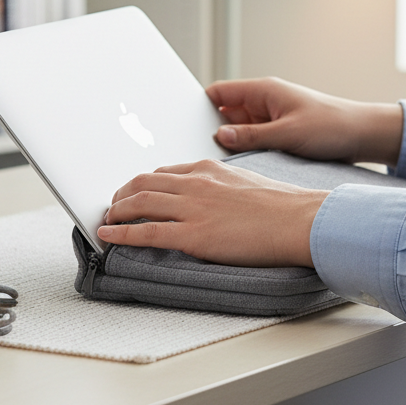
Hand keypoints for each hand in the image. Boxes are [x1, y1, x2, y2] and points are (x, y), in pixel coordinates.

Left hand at [96, 160, 328, 266]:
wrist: (298, 219)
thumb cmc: (283, 206)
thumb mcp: (246, 181)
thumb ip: (222, 186)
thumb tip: (214, 199)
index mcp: (208, 168)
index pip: (164, 171)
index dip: (142, 183)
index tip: (135, 191)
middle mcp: (195, 183)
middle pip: (143, 182)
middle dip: (122, 194)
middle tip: (113, 205)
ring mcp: (192, 208)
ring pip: (139, 203)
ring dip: (116, 211)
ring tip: (106, 220)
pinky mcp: (193, 234)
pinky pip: (145, 232)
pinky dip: (121, 233)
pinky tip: (108, 235)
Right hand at [207, 78, 403, 165]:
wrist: (362, 135)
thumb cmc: (332, 126)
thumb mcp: (288, 133)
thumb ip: (252, 135)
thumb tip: (220, 135)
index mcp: (263, 91)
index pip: (219, 92)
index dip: (198, 106)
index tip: (183, 124)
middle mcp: (264, 102)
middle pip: (224, 113)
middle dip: (212, 129)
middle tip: (198, 151)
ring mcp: (270, 118)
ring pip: (238, 129)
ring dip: (231, 144)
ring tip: (220, 162)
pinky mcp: (278, 133)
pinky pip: (252, 140)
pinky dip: (245, 150)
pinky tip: (239, 167)